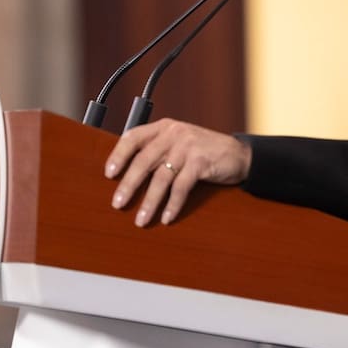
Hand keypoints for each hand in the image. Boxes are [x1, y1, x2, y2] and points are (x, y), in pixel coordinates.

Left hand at [104, 118, 251, 226]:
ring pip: (161, 177)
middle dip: (129, 184)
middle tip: (118, 203)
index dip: (119, 155)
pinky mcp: (201, 162)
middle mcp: (174, 133)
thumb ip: (158, 151)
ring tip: (141, 219)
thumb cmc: (204, 152)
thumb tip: (127, 175)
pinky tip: (167, 217)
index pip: (134, 136)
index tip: (109, 174)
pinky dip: (173, 204)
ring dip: (149, 201)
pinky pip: (181, 187)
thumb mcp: (180, 144)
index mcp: (165, 127)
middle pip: (144, 160)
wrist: (239, 155)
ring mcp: (188, 146)